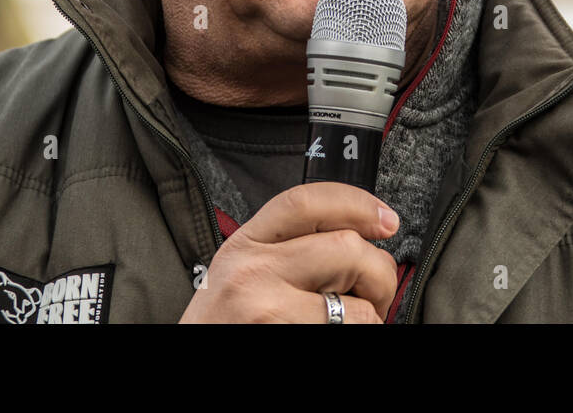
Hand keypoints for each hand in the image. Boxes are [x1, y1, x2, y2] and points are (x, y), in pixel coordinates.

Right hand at [179, 181, 400, 322]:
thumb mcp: (242, 273)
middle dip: (378, 273)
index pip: (306, 202)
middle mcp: (254, 272)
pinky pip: (350, 335)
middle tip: (372, 296)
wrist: (185, 371)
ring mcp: (269, 310)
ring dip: (371, 318)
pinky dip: (360, 336)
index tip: (386, 219)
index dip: (357, 203)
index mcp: (245, 244)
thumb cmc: (226, 325)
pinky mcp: (285, 339)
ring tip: (349, 325)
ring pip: (360, 305)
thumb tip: (360, 237)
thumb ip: (287, 249)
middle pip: (348, 248)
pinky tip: (335, 337)